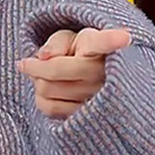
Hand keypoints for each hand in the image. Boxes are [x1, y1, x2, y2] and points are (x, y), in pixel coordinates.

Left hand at [16, 28, 131, 119]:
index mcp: (100, 48)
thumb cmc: (78, 52)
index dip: (114, 40)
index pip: (106, 43)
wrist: (91, 76)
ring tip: (42, 76)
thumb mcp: (69, 38)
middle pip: (54, 70)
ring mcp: (96, 99)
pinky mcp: (86, 117)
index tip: (125, 37)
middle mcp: (102, 74)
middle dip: (34, 66)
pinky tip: (48, 90)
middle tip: (28, 63)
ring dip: (37, 82)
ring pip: (48, 90)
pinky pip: (50, 109)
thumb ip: (56, 42)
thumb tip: (44, 56)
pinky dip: (40, 98)